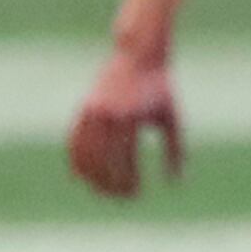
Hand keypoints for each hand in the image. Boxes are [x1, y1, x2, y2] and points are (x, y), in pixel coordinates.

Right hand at [68, 49, 184, 197]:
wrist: (138, 54)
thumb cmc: (160, 87)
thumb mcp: (171, 117)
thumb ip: (175, 150)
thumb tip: (176, 183)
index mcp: (132, 117)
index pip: (126, 160)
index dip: (130, 180)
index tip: (137, 194)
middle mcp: (109, 114)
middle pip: (104, 160)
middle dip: (111, 183)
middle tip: (122, 197)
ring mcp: (93, 110)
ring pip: (85, 153)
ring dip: (92, 177)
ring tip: (103, 193)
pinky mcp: (85, 108)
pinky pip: (74, 140)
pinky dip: (76, 160)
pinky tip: (81, 177)